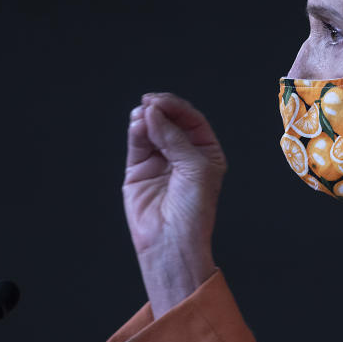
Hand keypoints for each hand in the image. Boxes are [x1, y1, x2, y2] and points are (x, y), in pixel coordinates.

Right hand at [123, 93, 226, 317]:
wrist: (172, 240)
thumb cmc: (194, 210)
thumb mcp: (195, 167)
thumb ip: (174, 137)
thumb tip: (153, 112)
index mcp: (206, 153)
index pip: (192, 120)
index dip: (177, 107)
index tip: (162, 101)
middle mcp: (183, 155)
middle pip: (171, 121)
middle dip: (161, 110)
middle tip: (150, 103)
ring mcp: (160, 161)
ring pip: (151, 129)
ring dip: (146, 118)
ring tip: (142, 115)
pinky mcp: (139, 169)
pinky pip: (137, 143)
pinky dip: (136, 131)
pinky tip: (137, 124)